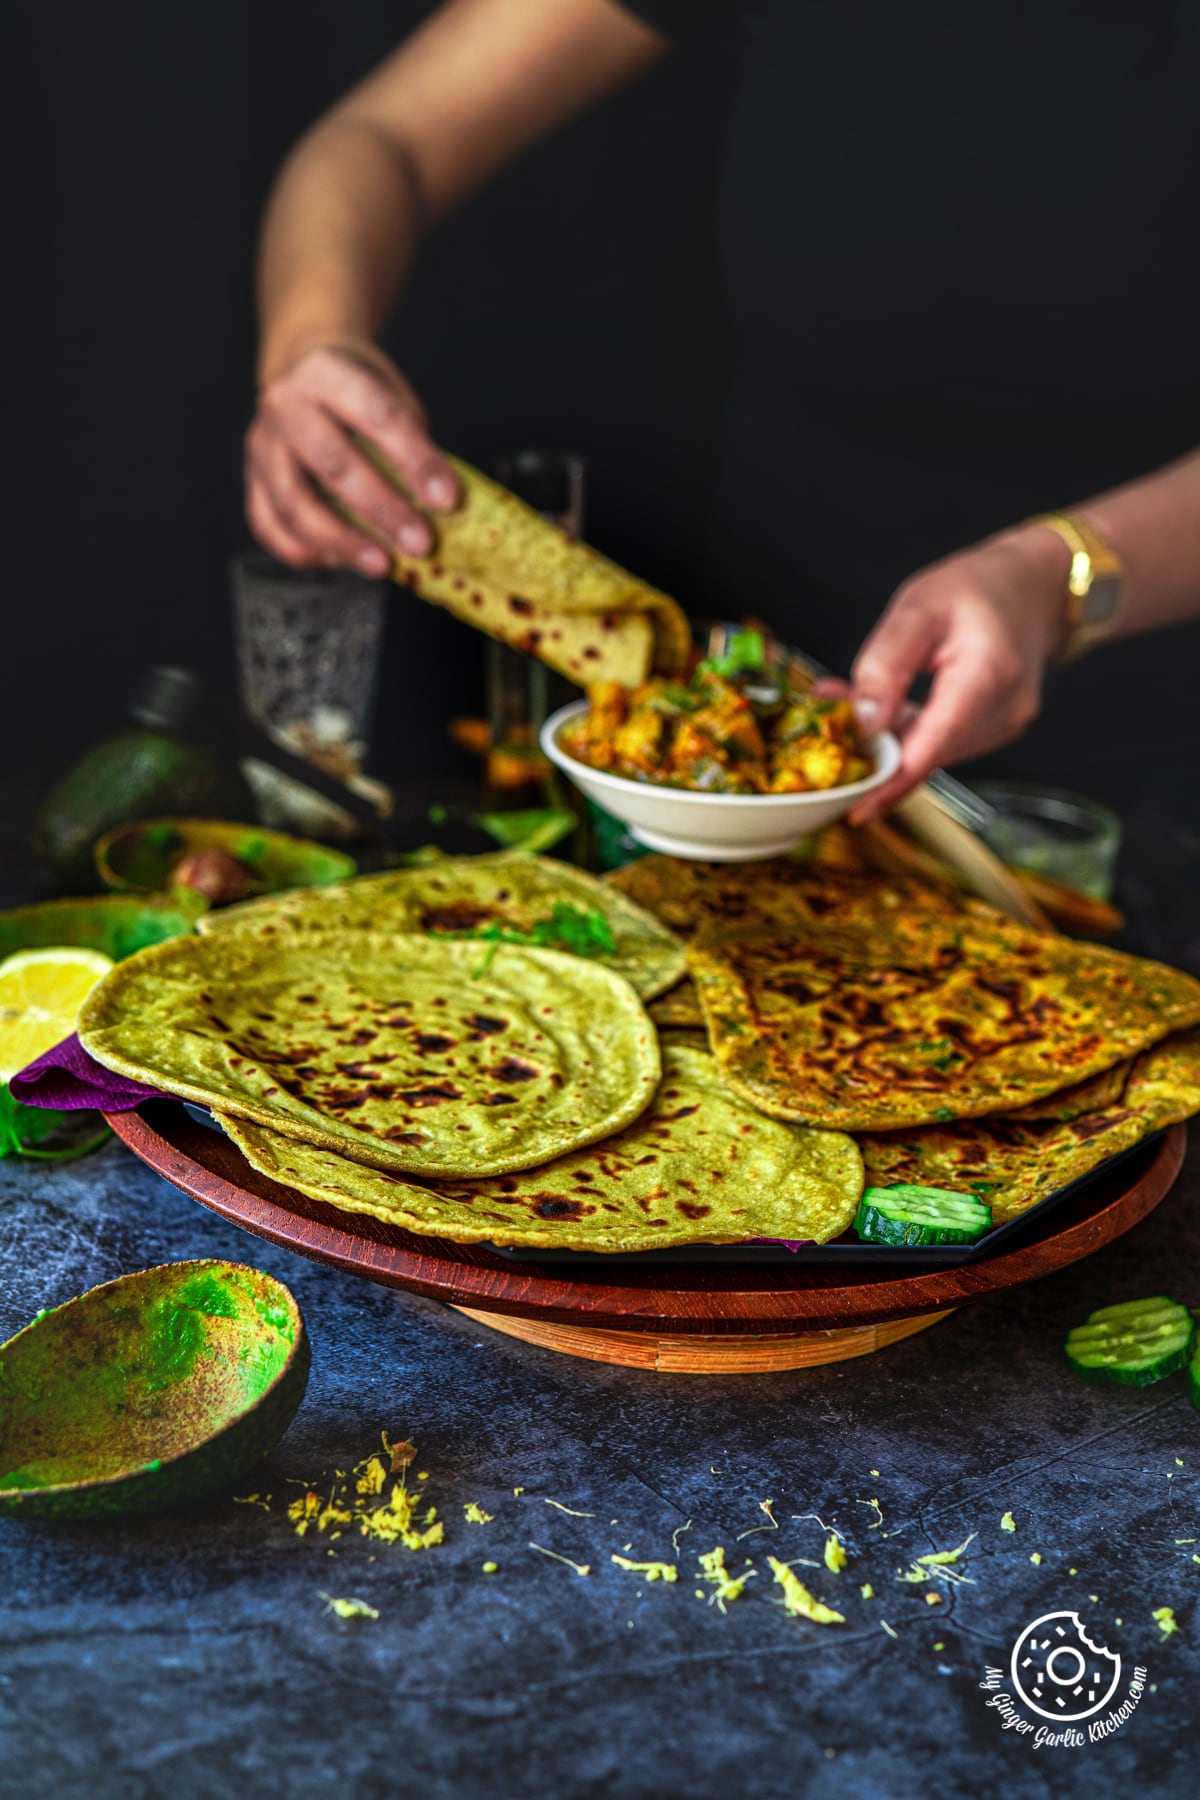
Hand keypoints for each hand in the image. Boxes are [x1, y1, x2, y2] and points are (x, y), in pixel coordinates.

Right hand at [244, 341, 458, 573]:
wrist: (302, 371)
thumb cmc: (359, 394)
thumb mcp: (393, 397)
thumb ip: (412, 446)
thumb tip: (439, 509)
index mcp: (327, 370)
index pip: (376, 415)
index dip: (415, 460)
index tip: (448, 500)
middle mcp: (285, 403)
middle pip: (332, 462)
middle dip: (381, 508)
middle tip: (420, 543)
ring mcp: (261, 444)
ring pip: (294, 502)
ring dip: (342, 541)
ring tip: (382, 564)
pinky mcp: (250, 480)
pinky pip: (269, 525)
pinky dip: (305, 551)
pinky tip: (340, 561)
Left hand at [838, 526, 1071, 820]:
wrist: (1034, 586)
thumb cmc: (979, 587)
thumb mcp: (919, 606)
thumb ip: (886, 664)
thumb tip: (864, 722)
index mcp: (989, 675)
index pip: (935, 746)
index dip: (893, 783)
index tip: (857, 809)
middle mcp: (1005, 710)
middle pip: (929, 754)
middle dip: (876, 751)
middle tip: (827, 720)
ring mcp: (1004, 724)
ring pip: (933, 751)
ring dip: (889, 740)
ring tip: (845, 700)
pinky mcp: (995, 728)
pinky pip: (943, 742)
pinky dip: (909, 732)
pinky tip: (882, 708)